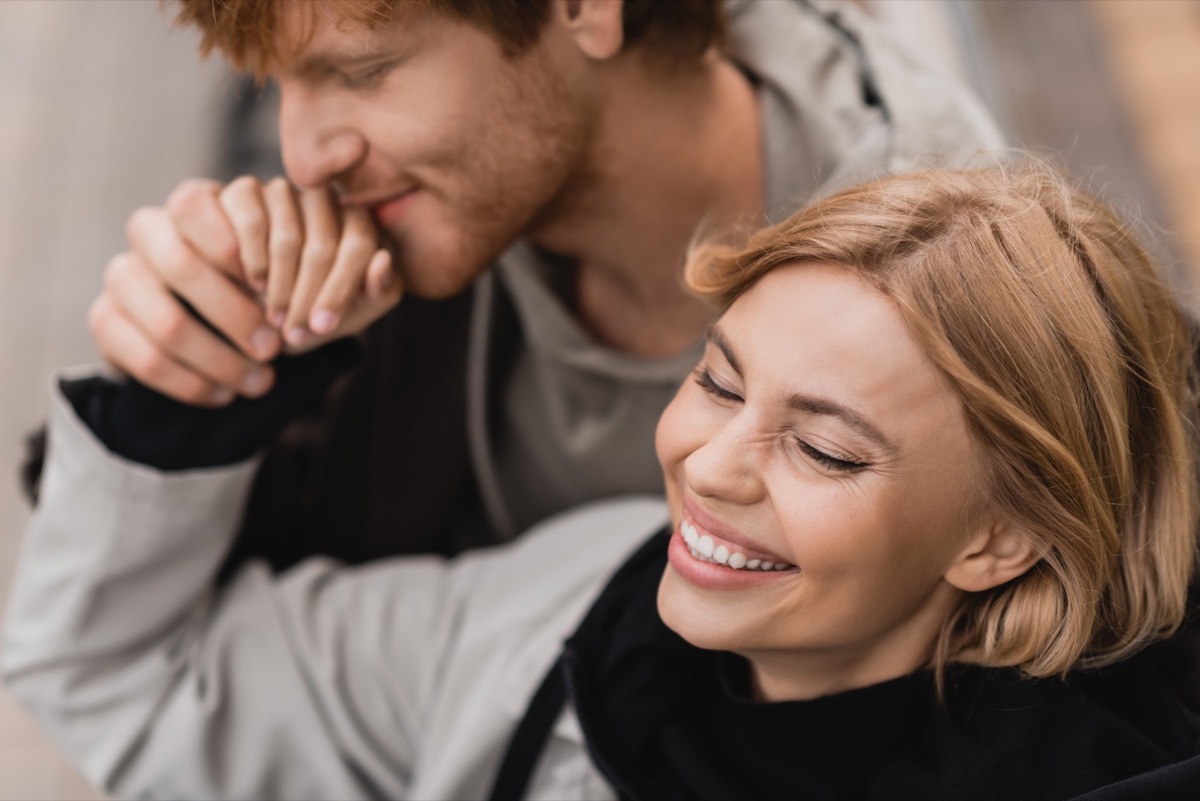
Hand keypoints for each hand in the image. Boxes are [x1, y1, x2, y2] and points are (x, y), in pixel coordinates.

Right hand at [89, 181, 283, 406]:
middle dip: (235, 314)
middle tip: (276, 348)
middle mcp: (147, 232)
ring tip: (261, 381)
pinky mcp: (105, 320)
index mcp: (189, 205)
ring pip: (167, 322)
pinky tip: (224, 394)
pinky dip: (193, 384)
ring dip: (221, 360)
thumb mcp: (274, 265)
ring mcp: (121, 276)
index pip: (194, 206)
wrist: (204, 321)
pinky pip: (147, 360)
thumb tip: (287, 305)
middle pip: (181, 266)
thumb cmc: (256, 282)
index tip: (273, 289)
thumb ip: (278, 267)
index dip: (235, 247)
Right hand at [215, 176, 399, 353]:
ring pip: (287, 240)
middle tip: (295, 334)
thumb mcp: (353, 310)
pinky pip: (253, 225)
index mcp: (360, 222)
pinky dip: (253, 264)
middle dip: (307, 299)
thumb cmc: (316, 306)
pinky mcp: (247, 190)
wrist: (259, 302)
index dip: (339, 291)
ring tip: (276, 319)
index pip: (358, 247)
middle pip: (322, 247)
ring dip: (280, 288)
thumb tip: (383, 260)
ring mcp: (285, 191)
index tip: (322, 327)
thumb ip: (378, 291)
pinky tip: (255, 286)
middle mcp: (326, 198)